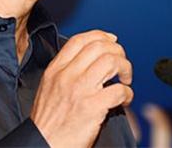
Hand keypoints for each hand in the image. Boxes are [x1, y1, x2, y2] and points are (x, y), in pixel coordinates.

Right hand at [30, 30, 132, 147]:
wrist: (43, 145)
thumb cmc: (48, 121)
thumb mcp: (49, 87)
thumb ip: (66, 70)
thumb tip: (90, 57)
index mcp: (56, 70)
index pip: (80, 40)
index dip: (101, 36)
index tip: (112, 41)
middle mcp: (67, 76)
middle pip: (100, 47)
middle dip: (118, 52)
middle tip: (122, 64)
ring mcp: (80, 90)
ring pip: (111, 61)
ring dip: (125, 68)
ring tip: (126, 79)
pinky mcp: (92, 107)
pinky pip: (119, 90)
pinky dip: (127, 93)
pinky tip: (124, 100)